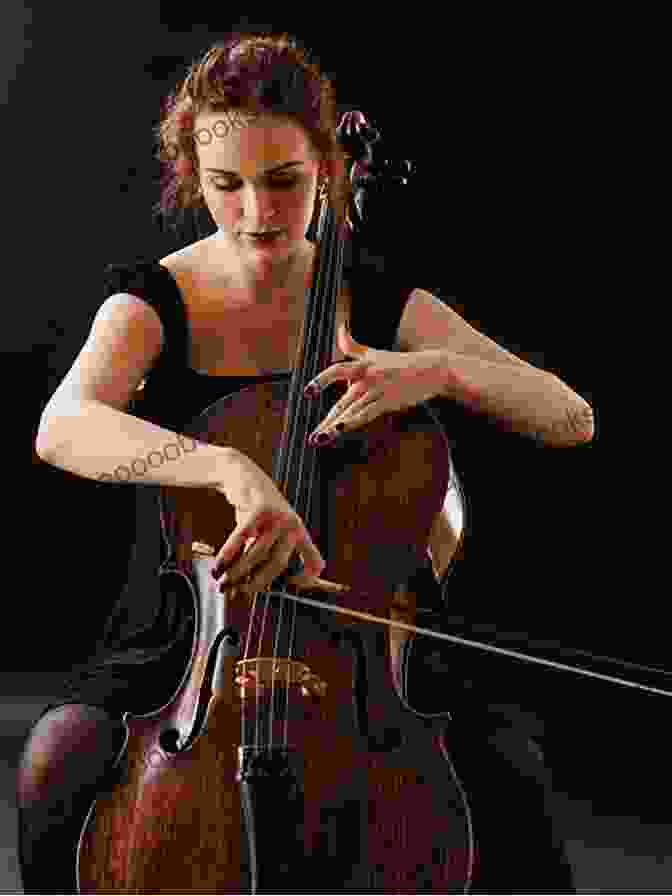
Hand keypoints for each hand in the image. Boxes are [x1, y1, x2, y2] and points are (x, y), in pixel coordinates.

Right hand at [213, 453, 345, 596]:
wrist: (243, 476)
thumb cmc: (254, 510)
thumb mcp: (267, 531)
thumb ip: (261, 558)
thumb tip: (239, 589)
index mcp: (299, 533)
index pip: (314, 562)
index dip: (306, 581)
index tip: (289, 589)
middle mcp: (293, 526)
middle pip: (277, 565)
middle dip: (255, 583)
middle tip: (237, 593)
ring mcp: (278, 517)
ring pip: (256, 554)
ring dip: (236, 572)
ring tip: (221, 582)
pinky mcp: (260, 510)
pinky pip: (241, 539)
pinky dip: (227, 556)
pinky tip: (217, 567)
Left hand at [306, 322, 443, 445]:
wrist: (432, 369)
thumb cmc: (400, 362)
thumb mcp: (375, 353)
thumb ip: (352, 345)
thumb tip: (339, 327)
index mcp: (362, 365)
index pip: (337, 371)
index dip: (322, 380)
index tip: (307, 393)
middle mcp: (367, 377)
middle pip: (342, 402)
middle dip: (326, 421)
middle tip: (311, 437)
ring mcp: (378, 390)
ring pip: (352, 411)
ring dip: (335, 427)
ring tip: (319, 439)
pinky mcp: (389, 401)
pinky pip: (367, 413)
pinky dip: (353, 422)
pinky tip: (340, 429)